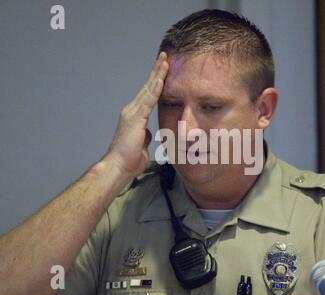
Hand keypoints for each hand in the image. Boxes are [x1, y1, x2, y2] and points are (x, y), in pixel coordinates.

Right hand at [104, 52, 168, 177]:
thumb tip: (147, 132)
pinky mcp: (135, 118)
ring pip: (148, 90)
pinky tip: (161, 79)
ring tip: (165, 61)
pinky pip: (148, 100)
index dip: (155, 81)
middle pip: (147, 87)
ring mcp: (132, 113)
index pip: (148, 94)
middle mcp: (132, 110)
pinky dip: (155, 89)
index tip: (163, 69)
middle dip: (156, 71)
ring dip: (157, 75)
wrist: (118, 166)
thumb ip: (144, 134)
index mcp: (134, 116)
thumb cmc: (129, 159)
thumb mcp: (140, 143)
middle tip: (164, 57)